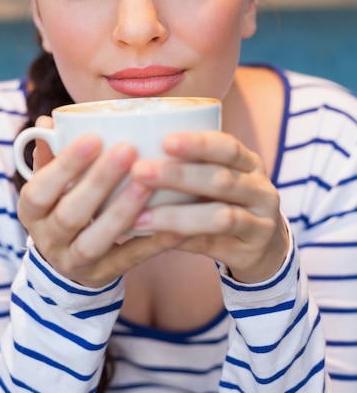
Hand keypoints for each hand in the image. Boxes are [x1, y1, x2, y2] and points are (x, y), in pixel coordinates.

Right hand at [17, 117, 183, 287]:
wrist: (66, 261)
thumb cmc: (62, 205)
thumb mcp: (49, 184)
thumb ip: (50, 155)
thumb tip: (48, 121)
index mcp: (31, 211)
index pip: (40, 189)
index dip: (64, 165)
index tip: (93, 137)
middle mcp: (48, 239)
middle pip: (70, 214)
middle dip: (99, 181)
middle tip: (128, 149)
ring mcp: (74, 262)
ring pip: (96, 240)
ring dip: (122, 210)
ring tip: (147, 182)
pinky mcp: (103, 275)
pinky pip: (129, 259)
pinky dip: (152, 242)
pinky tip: (175, 224)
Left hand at [130, 130, 288, 283]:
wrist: (265, 247)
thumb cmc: (226, 202)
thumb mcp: (219, 179)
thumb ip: (189, 166)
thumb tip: (127, 154)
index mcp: (250, 163)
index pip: (228, 147)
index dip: (198, 143)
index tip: (164, 140)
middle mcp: (261, 190)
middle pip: (222, 180)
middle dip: (178, 176)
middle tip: (139, 171)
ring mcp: (260, 223)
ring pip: (220, 217)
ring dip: (176, 216)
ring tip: (139, 217)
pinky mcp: (251, 252)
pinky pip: (213, 245)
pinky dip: (181, 240)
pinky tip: (153, 238)